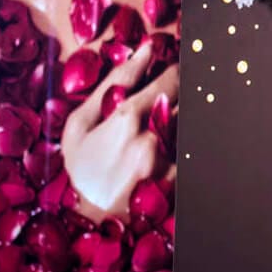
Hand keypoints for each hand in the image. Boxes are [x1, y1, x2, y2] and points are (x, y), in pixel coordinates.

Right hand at [60, 41, 178, 218]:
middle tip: (175, 91)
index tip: (176, 63)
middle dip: (184, 90)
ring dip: (184, 114)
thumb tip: (143, 51)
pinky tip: (170, 141)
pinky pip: (190, 146)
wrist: (91, 220)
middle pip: (188, 99)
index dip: (177, 68)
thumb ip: (113, 84)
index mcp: (128, 119)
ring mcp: (171, 161)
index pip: (171, 78)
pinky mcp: (180, 179)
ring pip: (191, 121)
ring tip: (167, 120)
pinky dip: (184, 138)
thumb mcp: (80, 124)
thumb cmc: (82, 168)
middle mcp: (155, 138)